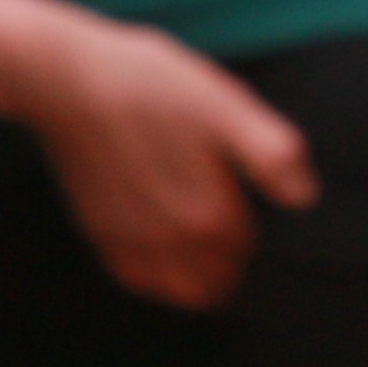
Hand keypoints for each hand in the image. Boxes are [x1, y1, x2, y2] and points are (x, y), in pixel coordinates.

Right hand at [0, 0, 312, 309]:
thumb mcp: (225, 103)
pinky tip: (162, 249)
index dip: (253, 228)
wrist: (63, 77)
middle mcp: (169, 240)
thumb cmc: (147, 83)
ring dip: (195, 277)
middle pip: (217, 278)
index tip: (242, 200)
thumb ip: (273, 154)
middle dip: (227, 261)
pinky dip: (155, 276)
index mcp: (209, 215)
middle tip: (224, 224)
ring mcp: (130, 239)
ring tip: (199, 245)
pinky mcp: (98, 230)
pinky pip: (137, 277)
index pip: (247, 249)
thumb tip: (303, 198)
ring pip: (178, 289)